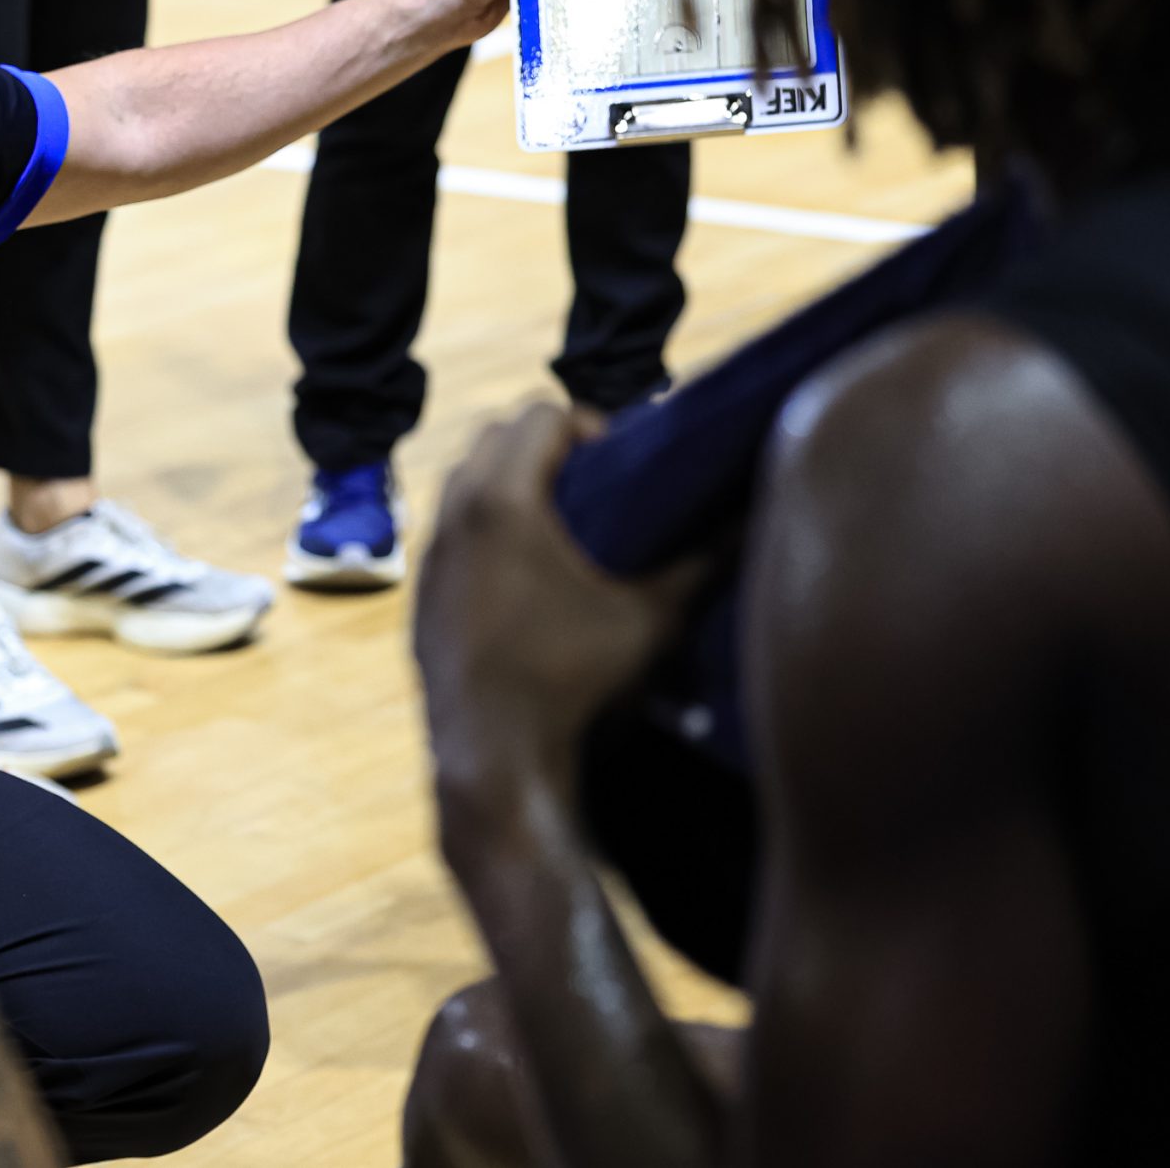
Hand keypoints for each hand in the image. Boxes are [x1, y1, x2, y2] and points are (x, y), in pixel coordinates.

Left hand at [414, 403, 704, 800]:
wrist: (493, 754)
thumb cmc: (573, 678)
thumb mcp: (649, 617)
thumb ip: (700, 562)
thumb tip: (748, 526)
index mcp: (501, 501)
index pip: (540, 414)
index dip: (587, 425)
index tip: (618, 462)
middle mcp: (452, 515)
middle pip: (492, 435)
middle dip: (542, 445)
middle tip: (590, 483)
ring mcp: (428, 555)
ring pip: (461, 481)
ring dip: (507, 483)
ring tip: (558, 523)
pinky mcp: (421, 593)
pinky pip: (447, 531)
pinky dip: (481, 528)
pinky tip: (522, 573)